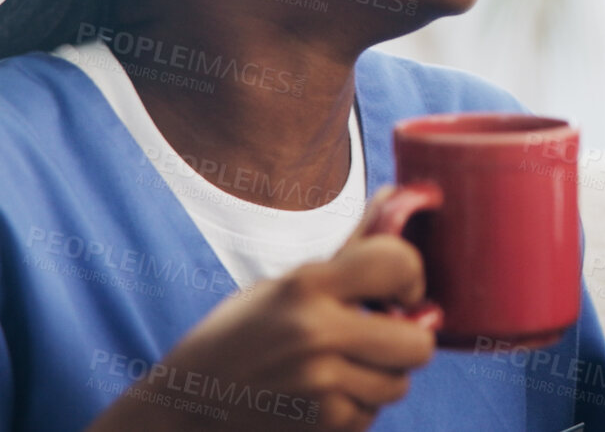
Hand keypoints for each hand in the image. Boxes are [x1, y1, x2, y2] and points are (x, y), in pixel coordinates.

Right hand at [86, 186, 436, 431]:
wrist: (185, 406)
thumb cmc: (239, 335)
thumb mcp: (284, 285)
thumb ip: (348, 251)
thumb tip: (398, 196)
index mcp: (306, 285)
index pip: (397, 263)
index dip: (412, 276)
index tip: (402, 290)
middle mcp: (315, 332)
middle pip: (419, 343)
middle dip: (406, 341)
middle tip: (379, 336)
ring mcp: (319, 383)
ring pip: (397, 384)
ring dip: (378, 379)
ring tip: (338, 368)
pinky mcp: (320, 424)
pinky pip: (370, 415)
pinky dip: (354, 408)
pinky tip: (319, 396)